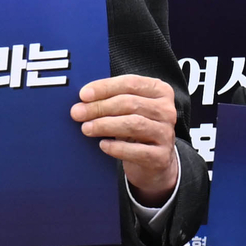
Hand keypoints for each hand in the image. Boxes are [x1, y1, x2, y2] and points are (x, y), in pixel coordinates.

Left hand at [70, 72, 180, 201]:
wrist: (154, 162)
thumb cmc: (136, 129)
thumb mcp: (129, 110)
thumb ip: (111, 99)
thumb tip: (82, 100)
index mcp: (160, 91)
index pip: (131, 83)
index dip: (105, 87)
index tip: (83, 95)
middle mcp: (167, 110)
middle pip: (130, 103)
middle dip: (99, 107)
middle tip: (77, 113)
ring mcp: (166, 133)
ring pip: (133, 124)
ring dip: (105, 125)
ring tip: (86, 128)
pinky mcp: (161, 156)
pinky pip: (137, 150)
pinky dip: (116, 148)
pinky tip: (103, 145)